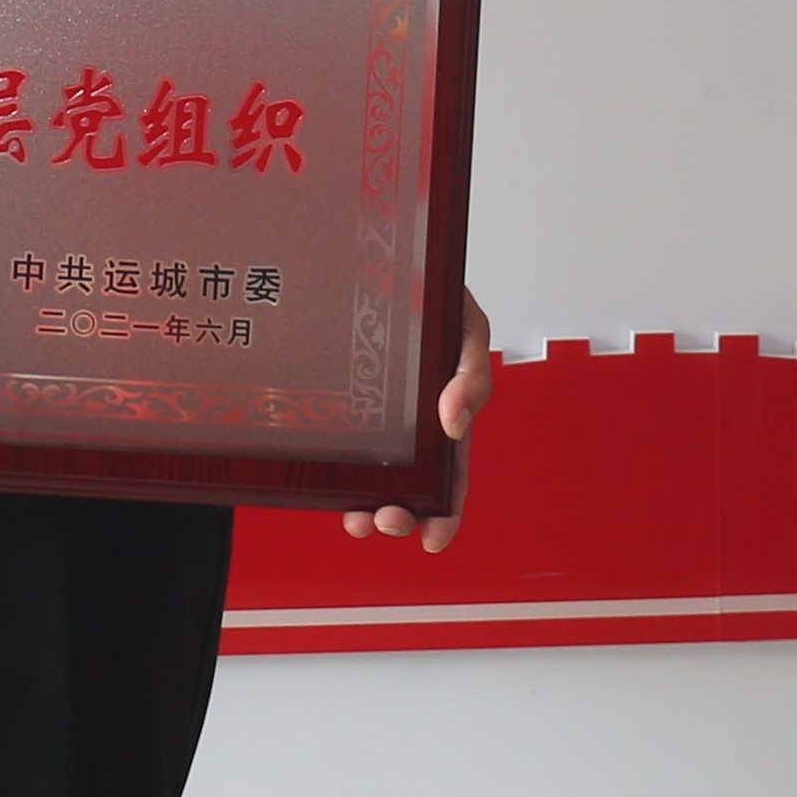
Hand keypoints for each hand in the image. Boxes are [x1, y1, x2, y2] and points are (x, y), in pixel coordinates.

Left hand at [342, 286, 490, 551]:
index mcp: (448, 410)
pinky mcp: (340, 402)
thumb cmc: (433, 294)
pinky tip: (325, 487)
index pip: (453, 473)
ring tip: (356, 518)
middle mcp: (411, 421)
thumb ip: (471, 373)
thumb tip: (456, 422)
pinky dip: (334, 472)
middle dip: (400, 513)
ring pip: (372, 474)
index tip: (434, 540)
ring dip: (367, 502)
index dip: (447, 511)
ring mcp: (374, 414)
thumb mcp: (465, 327)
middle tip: (385, 522)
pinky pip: (337, 446)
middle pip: (411, 484)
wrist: (381, 256)